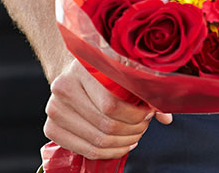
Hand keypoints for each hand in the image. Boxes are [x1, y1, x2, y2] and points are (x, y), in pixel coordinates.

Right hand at [44, 59, 171, 159]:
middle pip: (105, 125)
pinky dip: (108, 152)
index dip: (135, 113)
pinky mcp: (51, 127)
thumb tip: (166, 116)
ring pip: (96, 141)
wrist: (69, 69)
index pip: (111, 104)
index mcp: (81, 68)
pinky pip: (85, 150)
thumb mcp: (120, 66)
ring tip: (135, 135)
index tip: (149, 111)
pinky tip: (121, 144)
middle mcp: (63, 88)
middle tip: (144, 125)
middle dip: (132, 129)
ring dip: (123, 143)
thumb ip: (142, 87)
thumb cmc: (100, 68)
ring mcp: (54, 110)